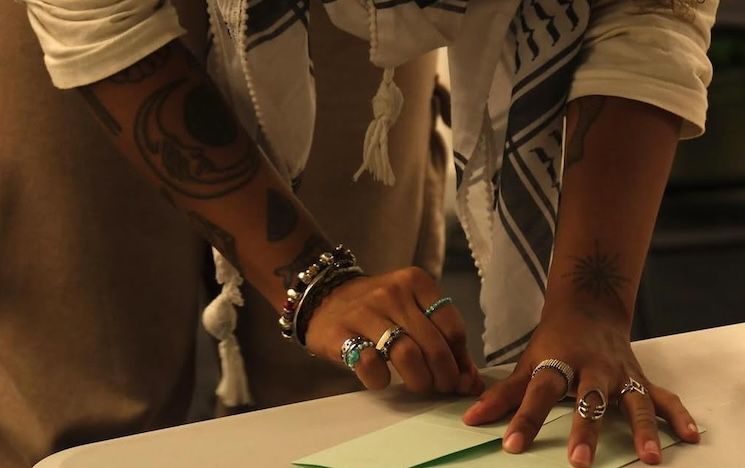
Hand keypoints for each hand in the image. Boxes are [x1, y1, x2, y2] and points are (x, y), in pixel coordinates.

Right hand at [305, 267, 483, 395]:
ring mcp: (365, 311)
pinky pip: (370, 364)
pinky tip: (383, 379)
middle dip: (445, 376)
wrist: (324, 297)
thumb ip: (442, 340)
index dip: (460, 360)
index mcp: (416, 282)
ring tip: (419, 385)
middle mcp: (392, 292)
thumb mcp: (412, 311)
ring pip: (406, 355)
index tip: (458, 376)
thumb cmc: (378, 309)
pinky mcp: (341, 333)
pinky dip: (382, 380)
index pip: (452, 328)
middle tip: (442, 388)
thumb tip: (471, 381)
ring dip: (420, 380)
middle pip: (433, 345)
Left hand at [462, 309, 698, 466]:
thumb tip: (471, 419)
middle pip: (589, 399)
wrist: (588, 306)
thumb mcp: (527, 362)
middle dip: (585, 430)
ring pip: (633, 400)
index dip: (524, 418)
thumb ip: (503, 394)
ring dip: (642, 428)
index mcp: (558, 362)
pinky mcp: (639, 377)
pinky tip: (690, 437)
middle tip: (579, 462)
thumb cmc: (553, 341)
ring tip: (648, 458)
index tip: (511, 445)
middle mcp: (591, 368)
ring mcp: (619, 373)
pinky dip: (679, 414)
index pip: (537, 392)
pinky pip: (663, 396)